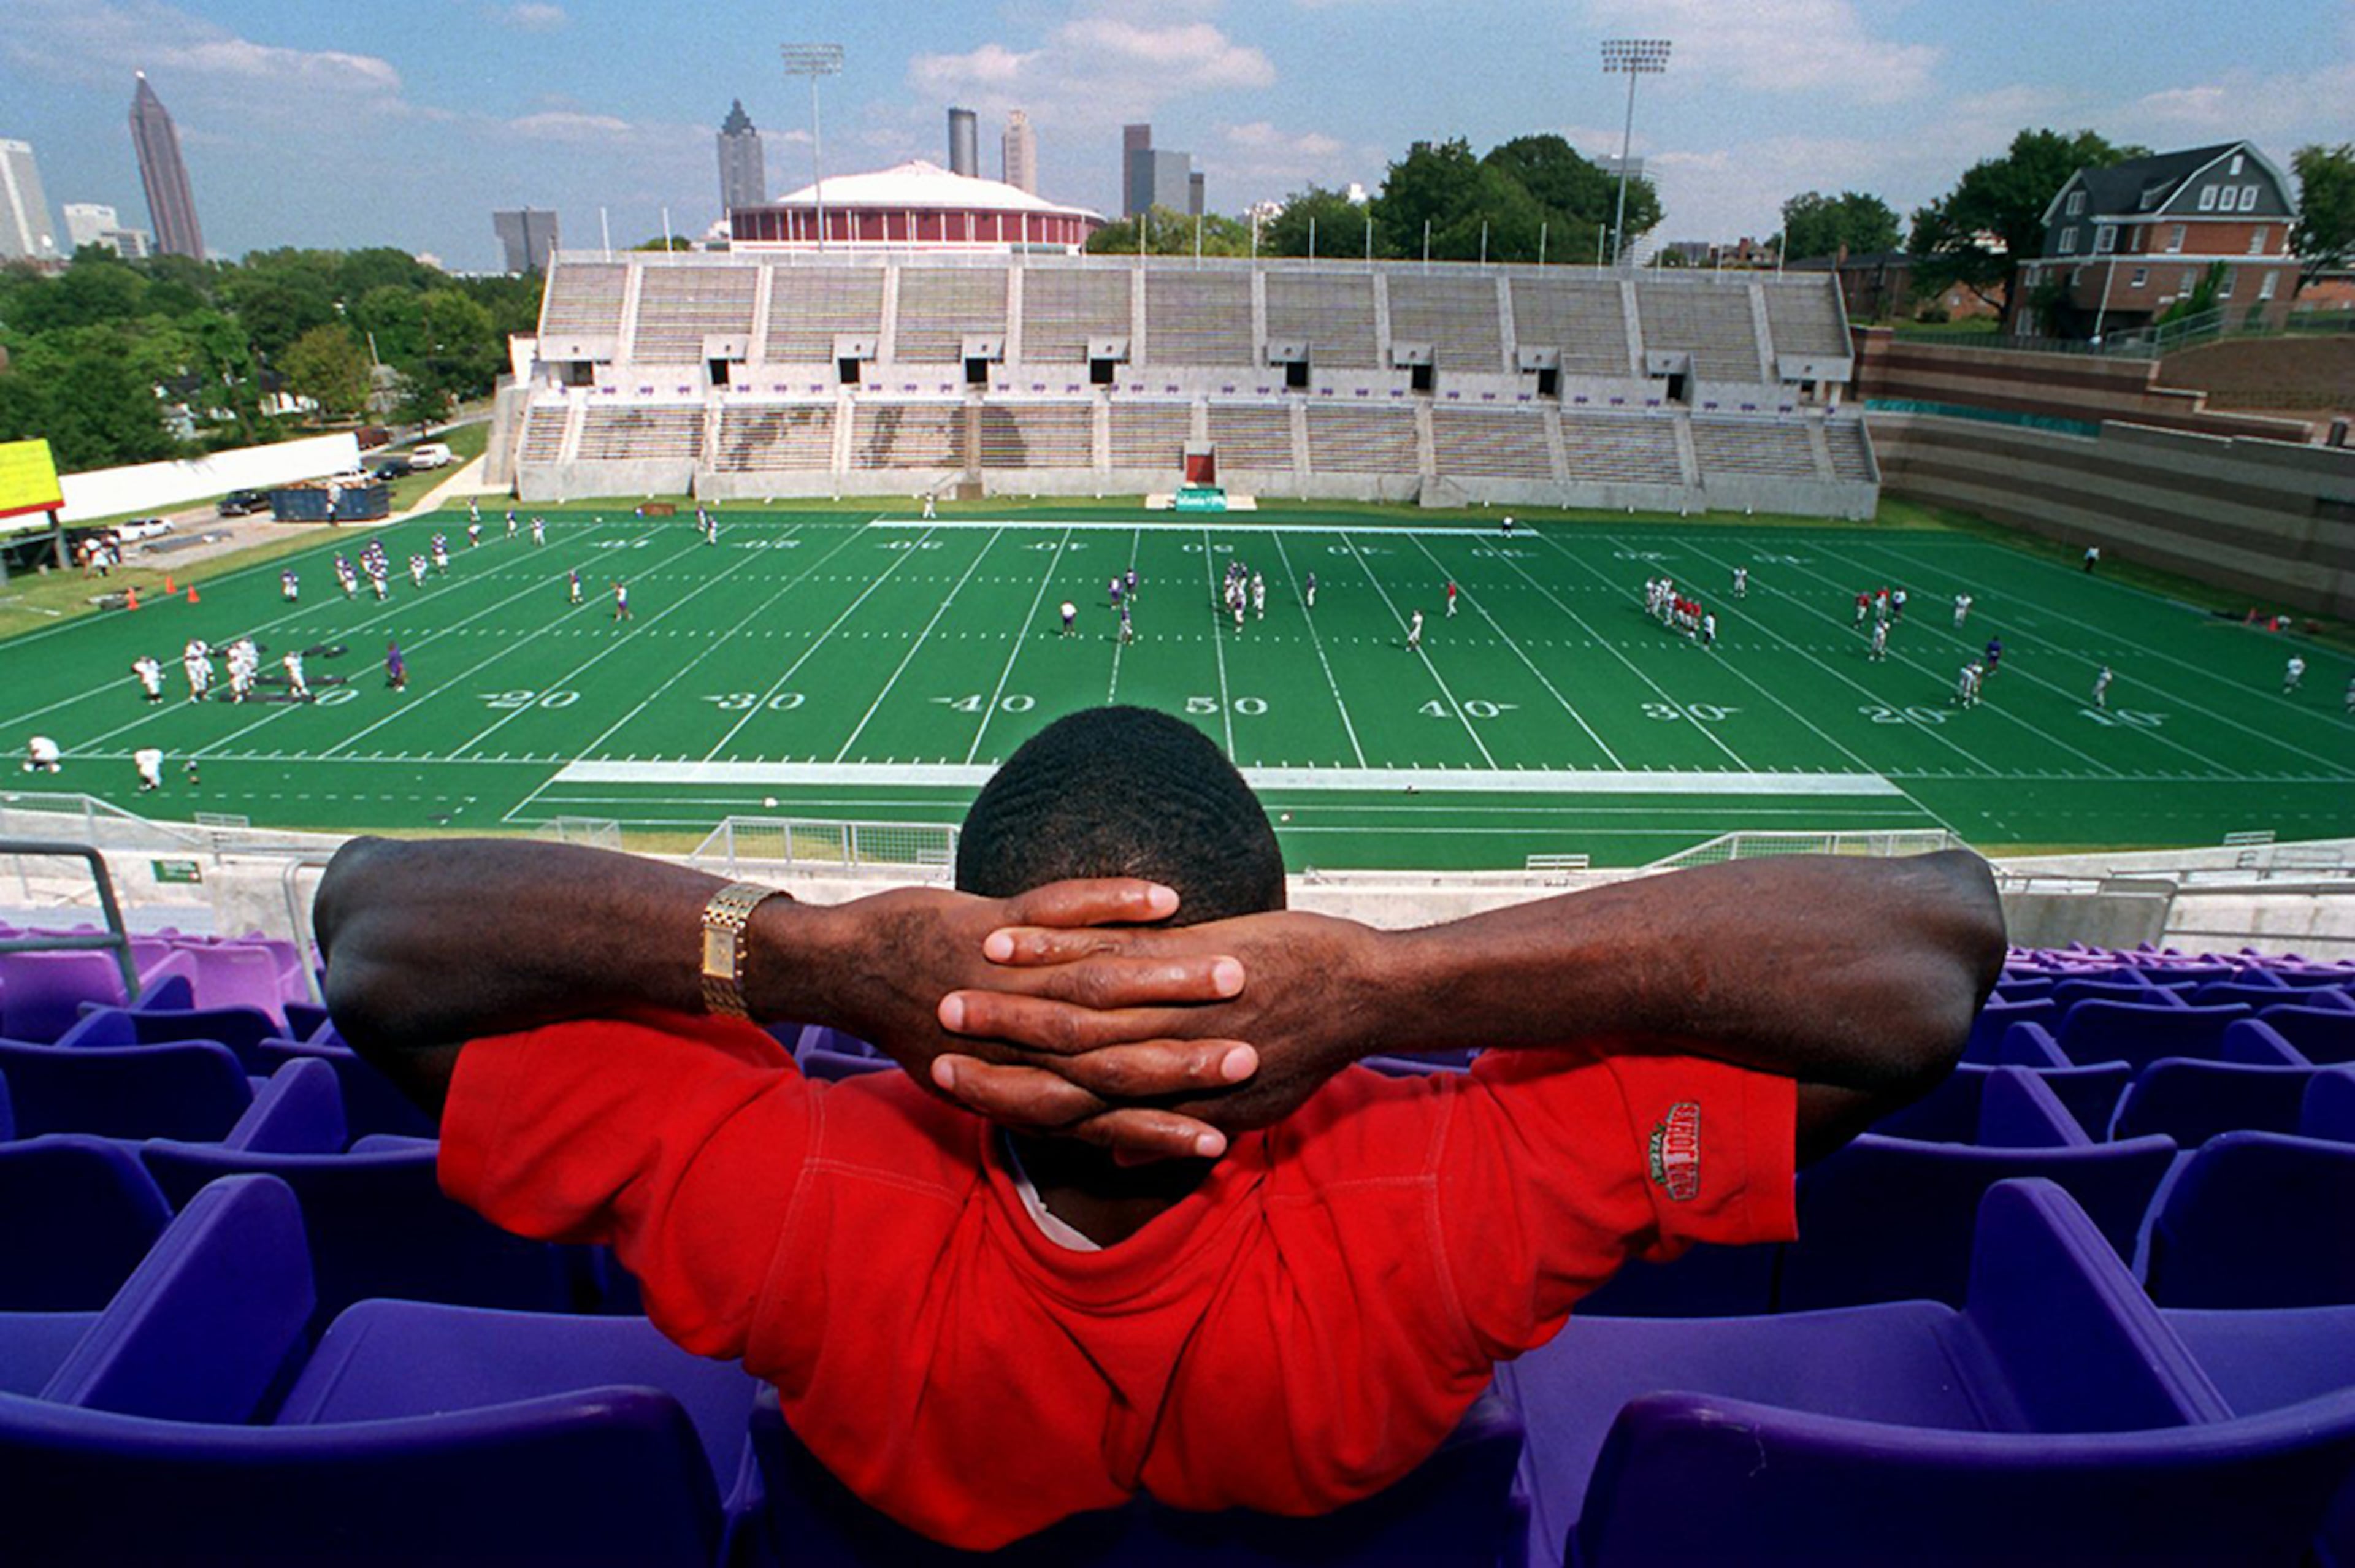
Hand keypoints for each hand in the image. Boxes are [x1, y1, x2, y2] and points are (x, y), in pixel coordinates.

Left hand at [793, 880, 1258, 1158]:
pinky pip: (1058, 909)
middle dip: (1188, 1058)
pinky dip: (1112, 902)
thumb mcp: (979, 1080)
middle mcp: (1010, 1041)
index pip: (1103, 1117)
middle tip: (1252, 1056)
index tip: (1224, 1138)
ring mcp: (1001, 979)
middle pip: (1114, 1055)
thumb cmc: (916, 1025)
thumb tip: (1103, 1155)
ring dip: (1170, 977)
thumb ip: (1046, 1110)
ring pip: (1097, 982)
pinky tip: (1166, 897)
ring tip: (1234, 972)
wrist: (842, 970)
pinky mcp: (988, 923)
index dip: (1164, 1130)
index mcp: (1014, 1084)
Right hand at [932, 909, 1387, 1138]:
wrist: (1369, 999)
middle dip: (990, 1057)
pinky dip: (1050, 947)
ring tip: (951, 995)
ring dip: (1007, 1003)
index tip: (950, 1086)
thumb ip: (1181, 1126)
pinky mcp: (1193, 960)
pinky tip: (1006, 934)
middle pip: (1057, 1067)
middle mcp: (1163, 1060)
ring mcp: (1175, 1011)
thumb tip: (1135, 1153)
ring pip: (1072, 1011)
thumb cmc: (1310, 1046)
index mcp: (1167, 1101)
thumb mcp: (1248, 1108)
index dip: (1002, 1099)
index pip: (1066, 1111)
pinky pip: (1110, 953)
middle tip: (934, 1048)